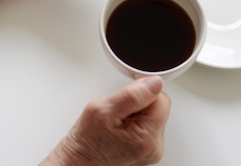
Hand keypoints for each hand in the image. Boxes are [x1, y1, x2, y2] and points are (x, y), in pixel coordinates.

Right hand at [40, 76, 170, 165]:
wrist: (79, 161)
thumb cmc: (87, 141)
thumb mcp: (104, 109)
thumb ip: (133, 94)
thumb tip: (155, 82)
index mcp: (148, 137)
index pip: (161, 98)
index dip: (141, 92)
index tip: (124, 99)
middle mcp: (155, 146)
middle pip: (158, 106)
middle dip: (138, 103)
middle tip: (117, 113)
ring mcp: (152, 149)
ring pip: (152, 115)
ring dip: (136, 112)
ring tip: (117, 122)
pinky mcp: (147, 149)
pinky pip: (147, 125)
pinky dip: (134, 122)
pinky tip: (120, 129)